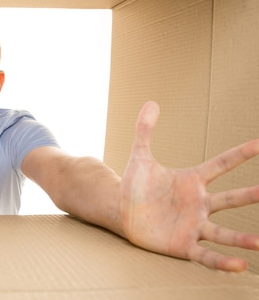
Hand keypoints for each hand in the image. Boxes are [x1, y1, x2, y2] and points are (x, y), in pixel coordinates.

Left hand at [120, 101, 258, 270]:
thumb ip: (145, 130)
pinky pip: (206, 254)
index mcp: (192, 181)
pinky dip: (222, 261)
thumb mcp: (140, 156)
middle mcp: (199, 203)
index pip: (221, 164)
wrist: (121, 211)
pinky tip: (240, 264)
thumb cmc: (135, 185)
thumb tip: (152, 102)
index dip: (240, 154)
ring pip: (224, 232)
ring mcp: (194, 225)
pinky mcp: (183, 245)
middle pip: (231, 199)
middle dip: (252, 195)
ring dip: (243, 238)